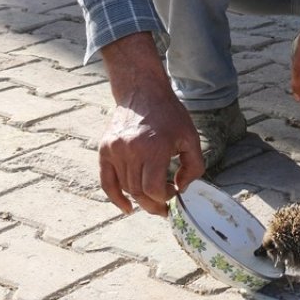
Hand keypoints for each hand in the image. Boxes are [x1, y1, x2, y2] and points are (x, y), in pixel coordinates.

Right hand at [97, 34, 204, 215]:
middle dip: (154, 204)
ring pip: (126, 188)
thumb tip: (182, 188)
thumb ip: (194, 166)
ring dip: (139, 199)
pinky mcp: (105, 149)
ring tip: (152, 199)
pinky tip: (127, 208)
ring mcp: (115, 150)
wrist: (142, 91)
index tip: (174, 192)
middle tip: (164, 208)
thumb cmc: (169, 115)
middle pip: (139, 192)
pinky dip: (115, 198)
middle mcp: (131, 151)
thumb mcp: (191, 137)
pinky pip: (106, 182)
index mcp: (154, 148)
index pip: (154, 189)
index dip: (166, 197)